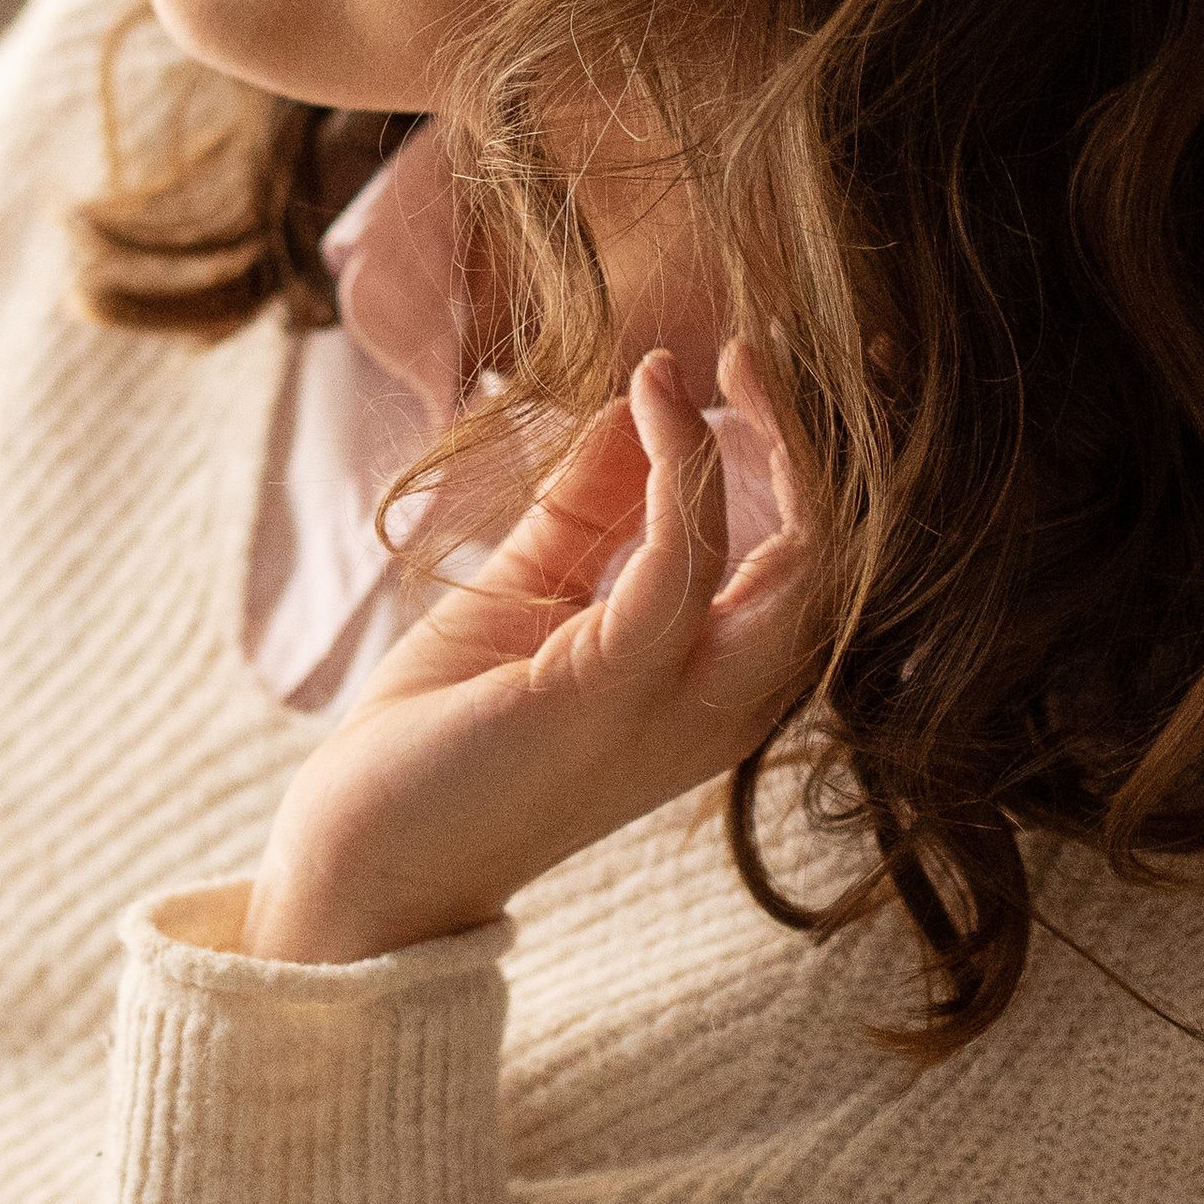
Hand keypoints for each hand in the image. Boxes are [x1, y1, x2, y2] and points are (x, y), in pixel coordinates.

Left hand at [241, 347, 819, 962]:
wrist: (359, 853)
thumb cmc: (443, 735)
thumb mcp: (530, 593)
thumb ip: (590, 510)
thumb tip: (638, 396)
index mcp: (716, 683)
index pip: (818, 564)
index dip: (813, 456)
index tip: (759, 365)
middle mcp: (727, 701)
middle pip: (844, 558)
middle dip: (824, 439)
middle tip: (760, 349)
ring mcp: (682, 703)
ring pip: (808, 560)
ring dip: (775, 439)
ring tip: (727, 360)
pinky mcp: (613, 689)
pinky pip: (683, 560)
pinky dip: (680, 464)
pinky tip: (652, 403)